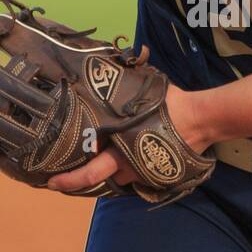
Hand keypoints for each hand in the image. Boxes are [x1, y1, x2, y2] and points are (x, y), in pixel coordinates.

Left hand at [46, 84, 212, 194]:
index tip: (50, 182)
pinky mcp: (159, 175)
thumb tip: (105, 70)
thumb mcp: (141, 91)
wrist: (201, 120)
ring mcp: (145, 173)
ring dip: (110, 172)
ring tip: (97, 163)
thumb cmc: (170, 103)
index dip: (68, 180)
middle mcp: (130, 165)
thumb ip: (122, 89)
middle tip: (59, 182)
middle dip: (78, 182)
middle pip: (100, 180)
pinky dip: (129, 169)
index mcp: (121, 148)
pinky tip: (126, 159)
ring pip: (120, 178)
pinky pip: (138, 176)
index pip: (90, 172)